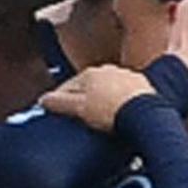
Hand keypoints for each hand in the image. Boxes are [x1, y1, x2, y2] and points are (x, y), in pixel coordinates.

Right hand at [40, 65, 155, 131]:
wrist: (143, 113)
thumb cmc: (110, 111)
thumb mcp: (79, 109)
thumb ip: (60, 103)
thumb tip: (44, 99)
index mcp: (89, 74)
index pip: (67, 86)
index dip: (60, 100)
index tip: (56, 110)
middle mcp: (107, 70)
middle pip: (88, 86)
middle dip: (82, 99)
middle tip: (79, 116)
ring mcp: (125, 76)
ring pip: (108, 87)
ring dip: (102, 98)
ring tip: (101, 116)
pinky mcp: (141, 85)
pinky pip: (125, 93)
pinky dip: (120, 101)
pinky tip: (120, 112)